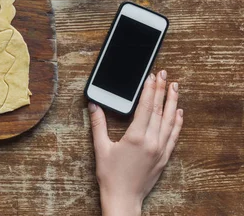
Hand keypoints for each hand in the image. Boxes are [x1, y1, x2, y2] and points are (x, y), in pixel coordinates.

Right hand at [88, 70, 183, 215]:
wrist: (123, 198)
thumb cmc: (110, 175)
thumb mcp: (101, 148)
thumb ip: (98, 124)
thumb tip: (94, 105)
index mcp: (136, 137)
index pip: (146, 107)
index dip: (149, 90)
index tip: (152, 76)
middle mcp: (152, 142)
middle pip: (159, 111)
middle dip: (162, 91)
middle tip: (166, 75)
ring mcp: (160, 150)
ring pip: (170, 121)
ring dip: (173, 102)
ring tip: (175, 88)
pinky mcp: (164, 158)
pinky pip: (174, 135)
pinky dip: (178, 122)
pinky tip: (179, 112)